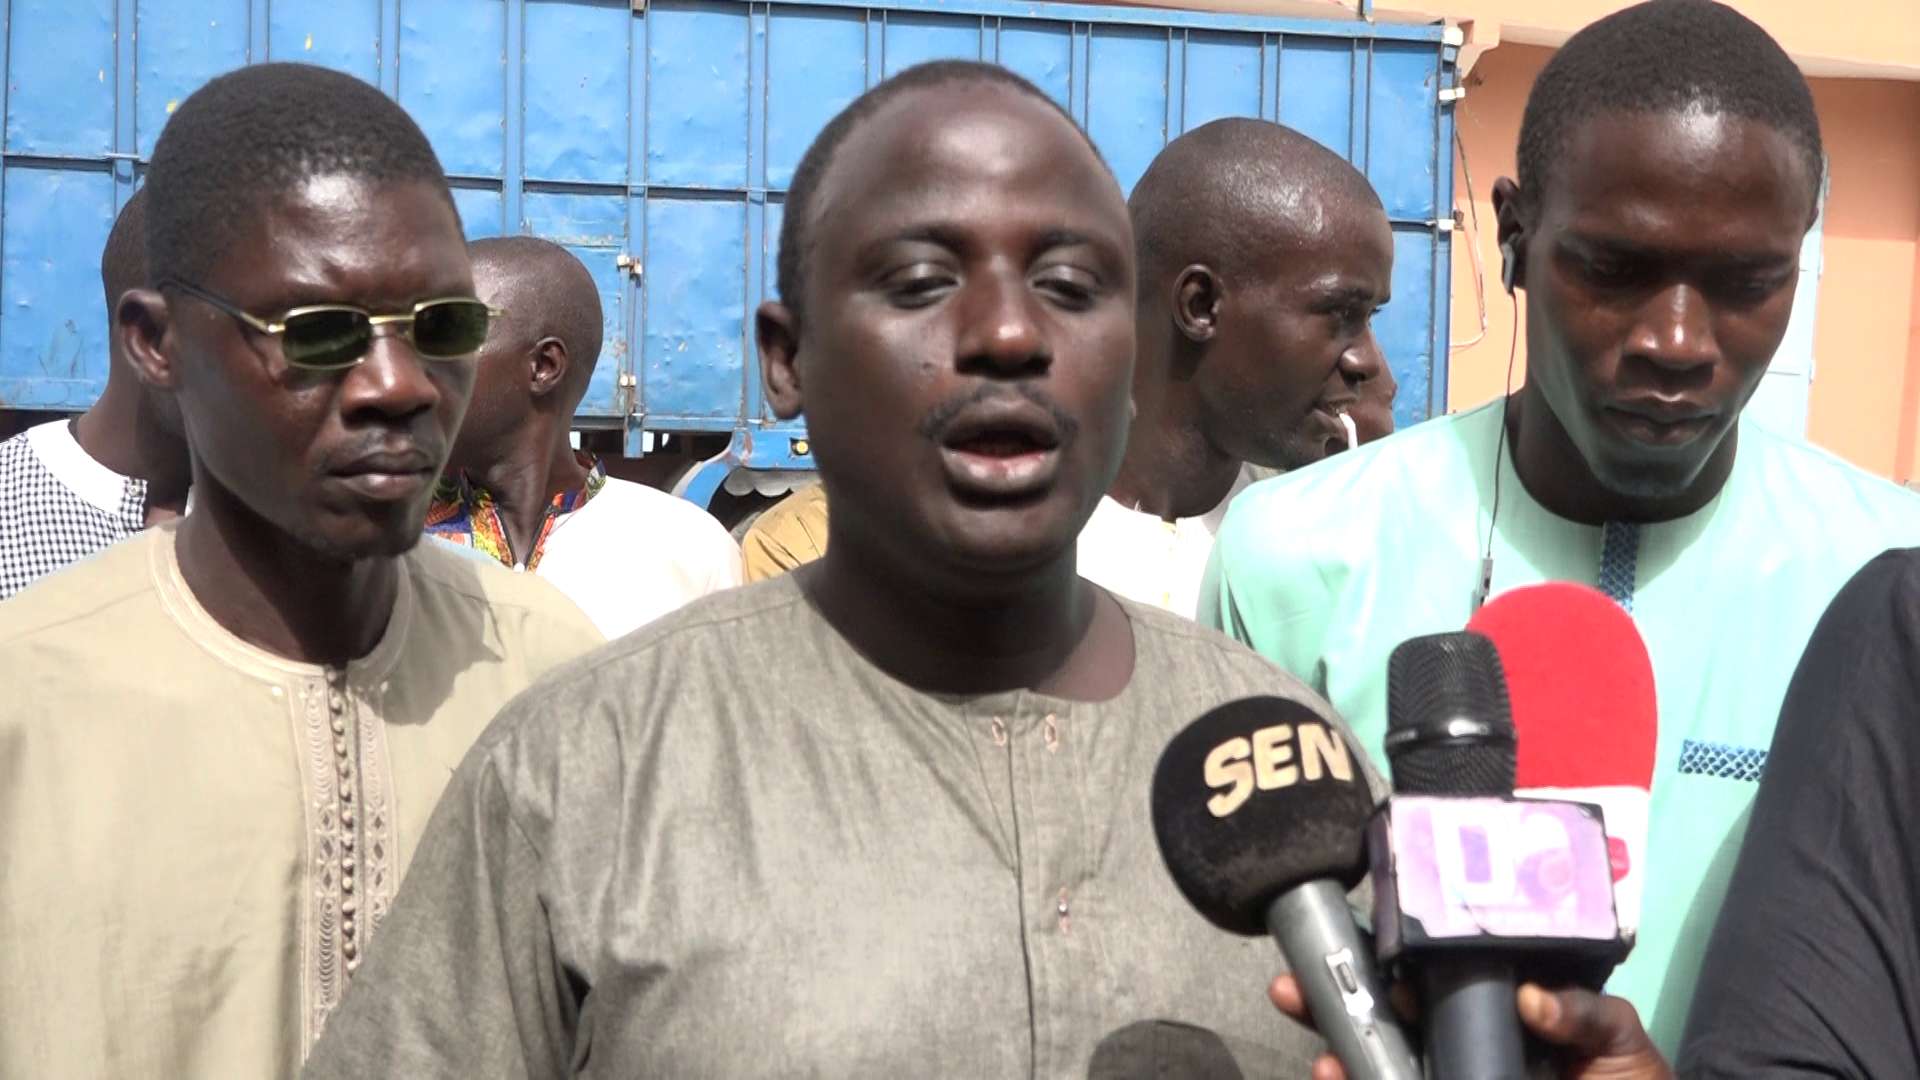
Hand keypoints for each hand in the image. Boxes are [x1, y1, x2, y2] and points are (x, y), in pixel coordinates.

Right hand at [1269, 974, 1672, 1079]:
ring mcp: (1447, 1074)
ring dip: (1338, 1055)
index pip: (1426, 978)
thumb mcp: (1619, 1040)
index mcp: (1492, 1012)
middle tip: (1291, 988)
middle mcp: (1460, 1047)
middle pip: (1383, 1019)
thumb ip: (1583, 1012)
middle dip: (1332, 1001)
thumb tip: (1529, 997)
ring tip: (1321, 1055)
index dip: (1382, 958)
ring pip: (1378, 1064)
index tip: (1346, 942)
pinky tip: (1337, 1078)